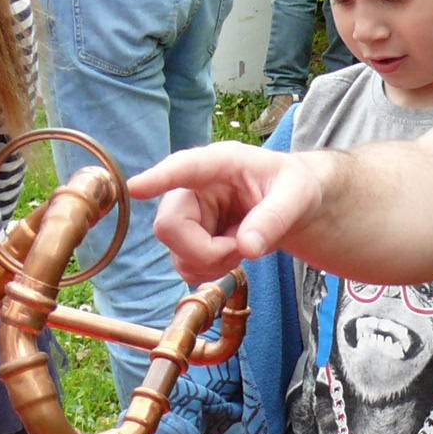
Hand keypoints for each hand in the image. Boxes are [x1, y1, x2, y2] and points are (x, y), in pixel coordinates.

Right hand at [130, 142, 321, 284]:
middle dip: (206, 250)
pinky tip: (231, 254)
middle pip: (169, 227)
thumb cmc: (293, 187)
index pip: (184, 167)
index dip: (158, 178)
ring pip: (176, 253)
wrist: (292, 204)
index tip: (136, 187)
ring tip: (242, 246)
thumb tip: (248, 247)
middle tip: (242, 247)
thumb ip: (275, 218)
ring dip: (212, 262)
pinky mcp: (188, 238)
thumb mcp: (296, 196)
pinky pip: (185, 266)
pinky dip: (210, 270)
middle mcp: (193, 187)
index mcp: (219, 163)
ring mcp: (187, 214)